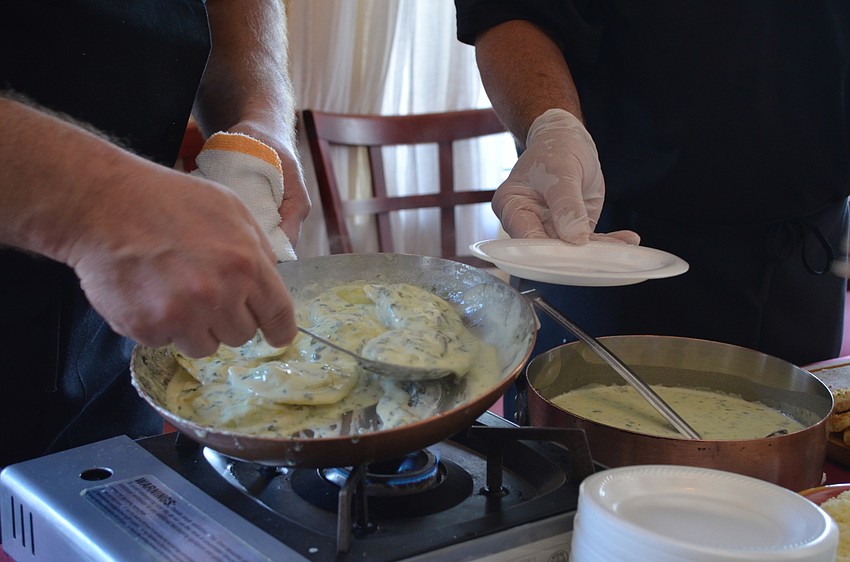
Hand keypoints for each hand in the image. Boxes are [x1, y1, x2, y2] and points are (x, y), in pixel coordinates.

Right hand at [67, 162, 297, 357]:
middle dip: (230, 318)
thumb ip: (257, 249)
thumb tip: (269, 281)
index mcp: (247, 265)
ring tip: (176, 293)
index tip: (277, 336)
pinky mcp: (148, 329)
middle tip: (207, 293)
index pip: (279, 315)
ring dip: (196, 327)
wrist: (104, 204)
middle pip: (242, 335)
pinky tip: (151, 294)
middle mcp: (219, 296)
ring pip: (207, 346)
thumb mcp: (231, 210)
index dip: (279, 329)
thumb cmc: (170, 200)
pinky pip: (168, 343)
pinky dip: (162, 326)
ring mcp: (182, 316)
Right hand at [492, 109, 638, 244]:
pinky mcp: (572, 229)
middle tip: (600, 258)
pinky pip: (590, 241)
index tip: (570, 251)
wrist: (568, 140)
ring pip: (573, 248)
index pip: (525, 236)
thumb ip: (566, 205)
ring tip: (623, 247)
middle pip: (548, 249)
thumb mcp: (560, 172)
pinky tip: (629, 240)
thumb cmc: (554, 150)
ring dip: (599, 250)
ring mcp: (550, 228)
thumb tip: (575, 238)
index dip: (545, 250)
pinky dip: (610, 242)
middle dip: (575, 256)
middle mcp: (527, 223)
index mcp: (511, 207)